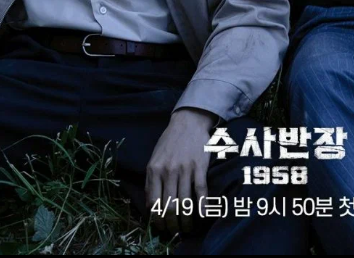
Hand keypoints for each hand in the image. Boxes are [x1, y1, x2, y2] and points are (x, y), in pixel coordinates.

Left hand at [145, 108, 216, 234]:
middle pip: (169, 206)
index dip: (157, 219)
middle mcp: (168, 171)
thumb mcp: (154, 159)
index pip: (154, 202)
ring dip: (186, 220)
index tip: (161, 227)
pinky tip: (202, 215)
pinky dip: (202, 206)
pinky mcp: (200, 167)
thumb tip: (151, 205)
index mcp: (154, 170)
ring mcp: (185, 169)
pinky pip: (200, 191)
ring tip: (187, 228)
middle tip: (175, 231)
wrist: (188, 122)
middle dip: (171, 224)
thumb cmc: (169, 142)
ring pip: (184, 202)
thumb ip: (151, 180)